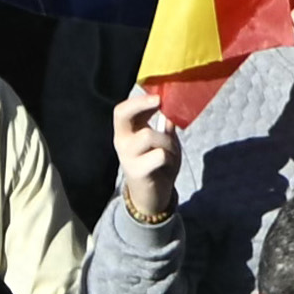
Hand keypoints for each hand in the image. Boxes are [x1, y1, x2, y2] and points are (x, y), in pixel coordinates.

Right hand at [110, 88, 184, 226]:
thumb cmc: (157, 165)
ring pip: (149, 135)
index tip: (158, 97)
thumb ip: (165, 126)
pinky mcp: (137, 171)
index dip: (139, 100)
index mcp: (127, 133)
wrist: (152, 197)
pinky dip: (169, 158)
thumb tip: (171, 109)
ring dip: (167, 142)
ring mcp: (128, 157)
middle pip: (122, 114)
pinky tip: (167, 165)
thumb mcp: (163, 141)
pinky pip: (159, 155)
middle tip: (158, 101)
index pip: (123, 110)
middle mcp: (123, 142)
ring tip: (170, 153)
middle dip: (141, 104)